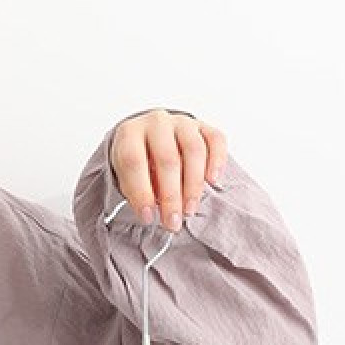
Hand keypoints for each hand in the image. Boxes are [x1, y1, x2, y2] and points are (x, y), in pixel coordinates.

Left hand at [108, 109, 227, 231]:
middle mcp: (156, 122)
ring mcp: (182, 122)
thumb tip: (151, 214)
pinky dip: (217, 161)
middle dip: (171, 196)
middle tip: (173, 222)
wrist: (151, 137)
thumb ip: (136, 191)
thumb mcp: (127, 175)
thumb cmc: (138, 162)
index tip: (148, 217)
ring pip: (194, 150)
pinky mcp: (203, 126)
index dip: (141, 192)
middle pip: (167, 159)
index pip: (134, 161)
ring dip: (194, 185)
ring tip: (190, 210)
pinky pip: (216, 140)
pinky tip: (212, 181)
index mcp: (129, 133)